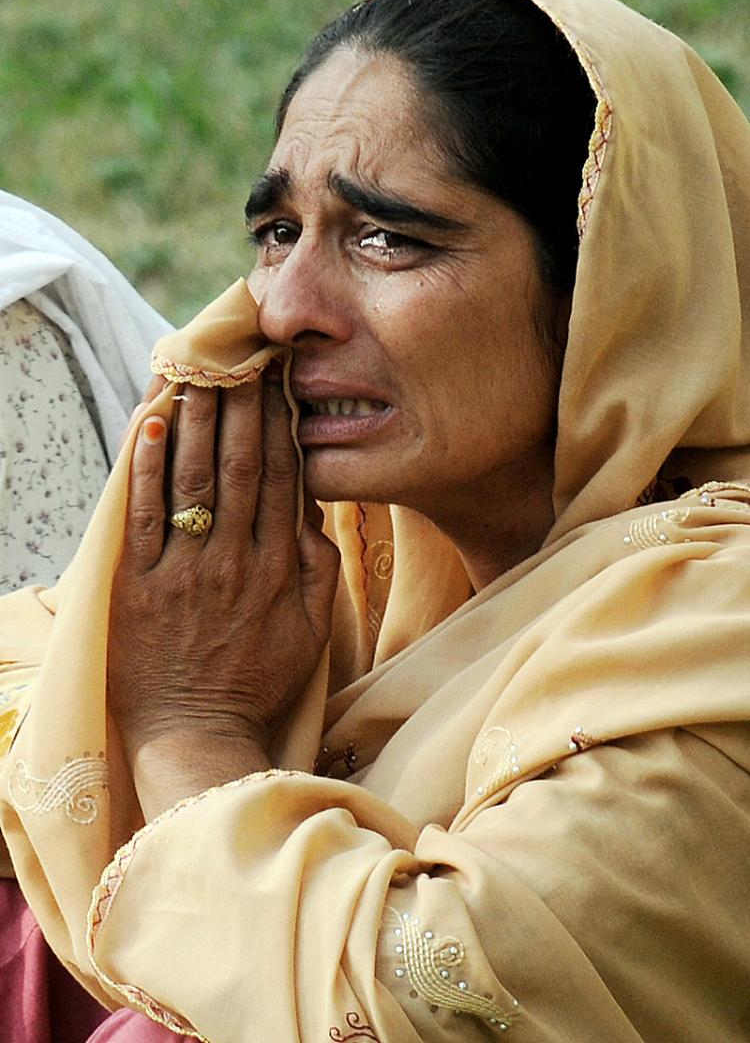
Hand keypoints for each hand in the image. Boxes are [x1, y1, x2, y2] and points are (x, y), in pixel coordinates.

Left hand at [108, 374, 338, 776]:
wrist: (198, 733)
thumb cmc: (258, 680)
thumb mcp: (313, 632)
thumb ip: (320, 570)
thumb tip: (313, 510)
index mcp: (280, 567)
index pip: (282, 478)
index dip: (278, 423)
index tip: (275, 381)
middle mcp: (235, 561)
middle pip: (240, 467)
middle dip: (239, 406)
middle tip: (236, 357)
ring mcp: (185, 572)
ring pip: (192, 482)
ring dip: (194, 422)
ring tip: (194, 372)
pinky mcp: (139, 586)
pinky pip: (142, 519)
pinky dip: (144, 470)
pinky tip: (146, 425)